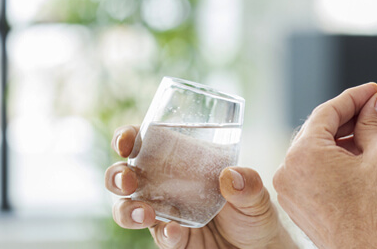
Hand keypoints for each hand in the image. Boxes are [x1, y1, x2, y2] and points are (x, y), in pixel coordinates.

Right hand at [104, 125, 295, 247]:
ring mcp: (165, 214)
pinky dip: (164, 233)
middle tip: (128, 180)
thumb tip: (231, 176)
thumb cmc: (253, 211)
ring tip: (145, 213)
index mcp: (181, 162)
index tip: (127, 141)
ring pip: (128, 209)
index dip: (128, 138)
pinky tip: (174, 231)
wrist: (259, 247)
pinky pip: (160, 236)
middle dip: (117, 175)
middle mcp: (165, 186)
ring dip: (127, 209)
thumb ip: (249, 184)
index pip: (146, 143)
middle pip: (125, 175)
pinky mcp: (173, 240)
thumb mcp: (257, 195)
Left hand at [273, 83, 376, 248]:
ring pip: (321, 153)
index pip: (328, 111)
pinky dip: (341, 163)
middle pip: (322, 130)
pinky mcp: (301, 206)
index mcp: (304, 153)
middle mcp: (289, 170)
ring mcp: (292, 191)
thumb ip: (376, 122)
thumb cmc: (376, 213)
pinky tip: (368, 159)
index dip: (356, 97)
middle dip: (355, 119)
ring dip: (352, 142)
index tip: (376, 90)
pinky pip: (319, 173)